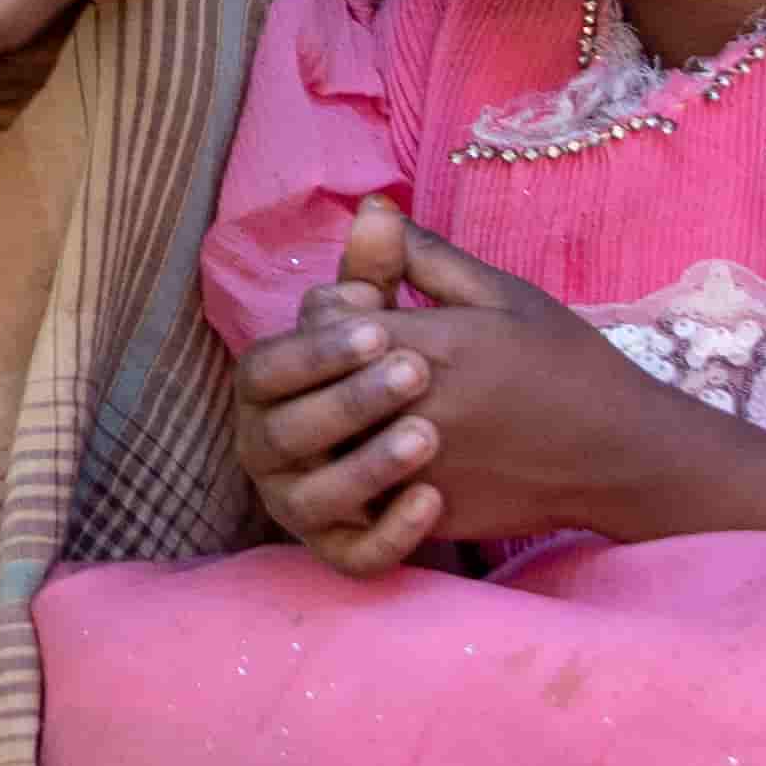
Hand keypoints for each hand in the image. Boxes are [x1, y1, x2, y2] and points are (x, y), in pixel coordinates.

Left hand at [223, 201, 692, 562]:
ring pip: (328, 436)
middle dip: (329, 358)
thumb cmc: (566, 363)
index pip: (324, 315)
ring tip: (381, 403)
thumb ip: (426, 255)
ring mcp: (410, 467)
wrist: (619, 455)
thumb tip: (369, 207)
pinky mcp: (421, 513)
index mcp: (422, 344)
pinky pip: (359, 488)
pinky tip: (396, 450)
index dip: (338, 307)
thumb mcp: (503, 294)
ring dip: (339, 416)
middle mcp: (404, 407)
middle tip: (372, 355)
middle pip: (316, 375)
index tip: (374, 306)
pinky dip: (364, 467)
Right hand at [231, 222, 450, 569]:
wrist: (499, 450)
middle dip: (345, 401)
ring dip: (366, 467)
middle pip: (283, 432)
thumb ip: (384, 273)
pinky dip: (388, 533)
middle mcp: (268, 447)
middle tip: (413, 372)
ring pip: (313, 499)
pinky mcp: (341, 550)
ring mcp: (300, 504)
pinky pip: (352, 556)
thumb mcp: (412, 321)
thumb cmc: (432, 371)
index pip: (267, 368)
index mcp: (269, 387)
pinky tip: (435, 500)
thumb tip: (377, 209)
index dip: (316, 348)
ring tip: (427, 436)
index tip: (380, 321)